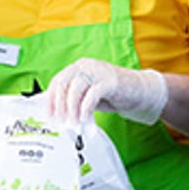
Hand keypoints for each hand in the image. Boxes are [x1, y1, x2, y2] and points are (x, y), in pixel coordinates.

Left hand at [46, 57, 168, 125]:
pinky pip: (92, 94)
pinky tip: (84, 119)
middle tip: (60, 122)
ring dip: (72, 109)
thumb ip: (74, 101)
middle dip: (60, 106)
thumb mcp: (87, 96)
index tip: (49, 115)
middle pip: (64, 84)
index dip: (51, 99)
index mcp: (78, 68)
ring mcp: (98, 71)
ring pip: (76, 88)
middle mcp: (85, 66)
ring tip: (73, 123)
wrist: (139, 92)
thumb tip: (57, 113)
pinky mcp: (110, 80)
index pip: (57, 81)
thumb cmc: (111, 94)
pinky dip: (85, 108)